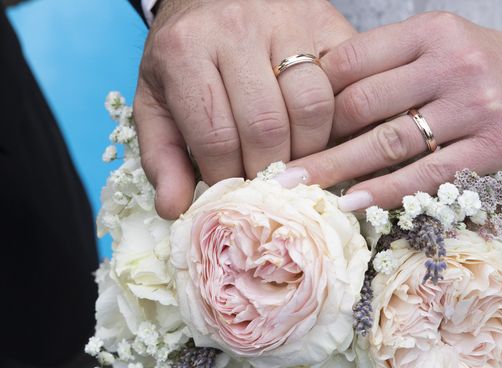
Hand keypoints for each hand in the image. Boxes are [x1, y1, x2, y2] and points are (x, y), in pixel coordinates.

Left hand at [134, 0, 354, 218]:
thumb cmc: (185, 53)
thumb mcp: (157, 100)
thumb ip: (162, 155)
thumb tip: (176, 210)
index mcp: (185, 50)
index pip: (216, 137)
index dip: (228, 177)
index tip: (233, 190)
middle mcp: (236, 28)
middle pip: (266, 126)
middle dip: (268, 169)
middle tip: (266, 182)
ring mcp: (286, 21)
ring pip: (312, 106)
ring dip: (308, 148)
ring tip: (294, 159)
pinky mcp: (324, 22)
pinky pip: (343, 83)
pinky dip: (336, 119)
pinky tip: (319, 134)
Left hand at [279, 12, 501, 209]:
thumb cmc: (487, 66)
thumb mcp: (440, 43)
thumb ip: (389, 63)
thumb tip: (322, 102)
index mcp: (430, 31)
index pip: (352, 60)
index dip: (311, 93)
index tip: (285, 122)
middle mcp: (451, 63)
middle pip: (364, 103)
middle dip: (316, 137)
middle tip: (278, 164)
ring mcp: (474, 106)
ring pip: (388, 141)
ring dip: (336, 169)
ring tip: (297, 189)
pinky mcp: (492, 149)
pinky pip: (427, 173)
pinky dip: (385, 190)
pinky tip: (351, 203)